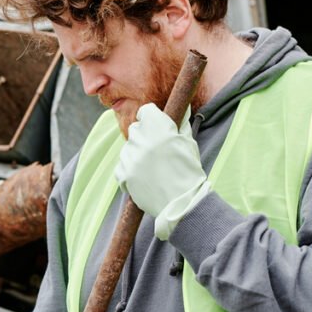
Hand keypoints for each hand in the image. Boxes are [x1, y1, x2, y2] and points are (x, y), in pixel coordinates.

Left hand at [114, 103, 210, 239]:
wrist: (183, 203)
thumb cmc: (189, 171)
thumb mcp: (189, 143)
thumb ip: (180, 124)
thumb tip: (182, 108)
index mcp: (158, 127)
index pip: (146, 111)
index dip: (153, 119)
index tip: (157, 127)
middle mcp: (141, 139)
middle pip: (136, 129)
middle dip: (145, 136)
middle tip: (158, 151)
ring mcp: (130, 157)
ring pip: (128, 148)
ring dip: (137, 154)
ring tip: (154, 169)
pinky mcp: (123, 174)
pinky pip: (122, 165)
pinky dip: (131, 170)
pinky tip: (145, 178)